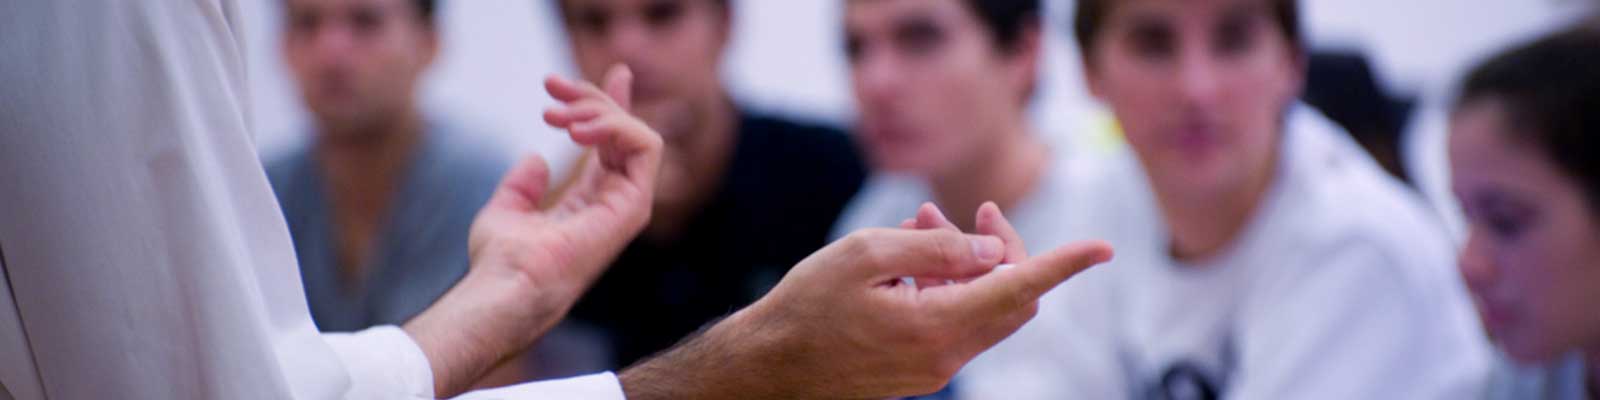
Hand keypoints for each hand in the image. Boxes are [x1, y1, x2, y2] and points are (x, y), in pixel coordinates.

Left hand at [404, 64, 662, 397]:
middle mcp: (614, 201)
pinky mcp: (634, 205)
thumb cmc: (501, 261)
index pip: (613, 145)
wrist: (507, 285)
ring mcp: (628, 204)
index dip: (611, 106)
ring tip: (558, 115)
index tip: (611, 73)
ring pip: (638, 132)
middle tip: (550, 86)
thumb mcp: (506, 209)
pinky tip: (577, 128)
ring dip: (600, 109)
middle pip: (624, 131)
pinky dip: (616, 124)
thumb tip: (534, 158)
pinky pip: (646, 145)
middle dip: (592, 96)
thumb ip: (523, 184)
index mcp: (591, 202)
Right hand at [620, 203, 1112, 398]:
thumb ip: (935, 247)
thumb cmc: (805, 307)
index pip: (1021, 289)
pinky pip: (957, 325)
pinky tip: (912, 262)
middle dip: (999, 248)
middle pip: (1010, 299)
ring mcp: (935, 369)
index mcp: (937, 326)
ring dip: (970, 265)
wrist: (768, 369)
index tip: (1101, 248)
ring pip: (984, 311)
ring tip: (922, 226)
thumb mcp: (865, 255)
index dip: (1064, 264)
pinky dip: (950, 287)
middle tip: (964, 212)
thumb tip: (990, 247)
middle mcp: (946, 356)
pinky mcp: (920, 372)